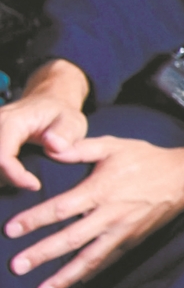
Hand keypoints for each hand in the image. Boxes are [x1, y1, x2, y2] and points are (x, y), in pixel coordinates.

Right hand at [0, 59, 91, 190]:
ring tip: (22, 178)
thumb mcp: (73, 122)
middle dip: (6, 178)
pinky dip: (0, 171)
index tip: (35, 185)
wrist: (50, 102)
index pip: (2, 156)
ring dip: (1, 175)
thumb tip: (53, 147)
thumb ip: (66, 134)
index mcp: (13, 121)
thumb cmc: (62, 114)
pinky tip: (13, 174)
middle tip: (28, 183)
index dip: (15, 176)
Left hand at [8, 135, 183, 287]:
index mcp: (102, 190)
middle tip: (17, 267)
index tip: (11, 230)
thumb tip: (51, 148)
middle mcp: (111, 215)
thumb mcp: (114, 146)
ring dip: (64, 276)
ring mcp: (122, 232)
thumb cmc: (146, 159)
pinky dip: (90, 274)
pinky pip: (108, 260)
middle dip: (42, 254)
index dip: (35, 219)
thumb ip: (80, 148)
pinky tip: (74, 285)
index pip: (62, 208)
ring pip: (90, 258)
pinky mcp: (132, 240)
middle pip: (71, 239)